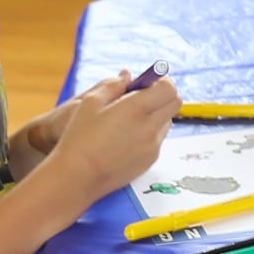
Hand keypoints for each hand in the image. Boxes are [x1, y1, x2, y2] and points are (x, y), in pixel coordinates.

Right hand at [39, 69, 180, 203]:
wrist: (79, 176)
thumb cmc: (79, 138)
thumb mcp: (89, 103)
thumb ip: (112, 86)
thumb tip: (126, 76)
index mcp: (136, 109)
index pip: (169, 89)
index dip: (163, 81)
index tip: (150, 80)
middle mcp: (150, 128)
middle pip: (174, 103)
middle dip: (163, 95)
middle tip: (143, 96)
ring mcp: (153, 146)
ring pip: (167, 121)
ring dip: (157, 114)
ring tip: (131, 118)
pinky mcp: (151, 160)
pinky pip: (158, 139)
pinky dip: (150, 132)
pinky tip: (127, 136)